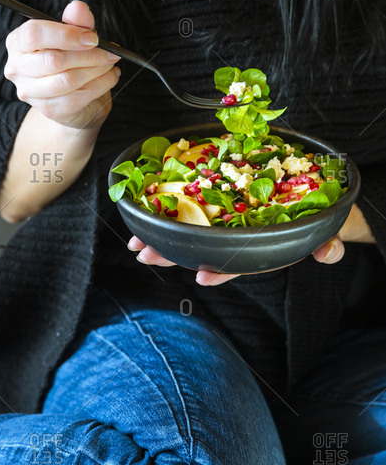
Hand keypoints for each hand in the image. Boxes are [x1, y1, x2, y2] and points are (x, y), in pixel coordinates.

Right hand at [4, 1, 120, 129]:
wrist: (73, 100)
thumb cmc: (70, 61)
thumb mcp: (75, 36)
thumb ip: (76, 21)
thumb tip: (78, 7)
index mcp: (18, 42)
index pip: (34, 34)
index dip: (66, 35)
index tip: (93, 37)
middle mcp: (17, 68)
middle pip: (53, 60)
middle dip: (89, 55)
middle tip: (111, 52)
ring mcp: (30, 92)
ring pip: (67, 80)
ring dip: (97, 71)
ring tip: (111, 64)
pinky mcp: (48, 109)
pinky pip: (78, 97)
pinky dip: (101, 85)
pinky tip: (110, 77)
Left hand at [127, 204, 374, 285]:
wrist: (314, 188)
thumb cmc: (314, 212)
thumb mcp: (325, 227)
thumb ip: (328, 243)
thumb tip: (328, 252)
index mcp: (259, 244)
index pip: (239, 262)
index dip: (222, 270)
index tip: (203, 276)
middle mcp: (238, 233)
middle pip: (204, 247)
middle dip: (174, 253)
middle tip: (146, 255)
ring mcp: (226, 215)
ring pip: (191, 228)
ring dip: (163, 234)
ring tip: (136, 241)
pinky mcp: (218, 190)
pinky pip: (191, 198)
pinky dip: (169, 202)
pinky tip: (146, 209)